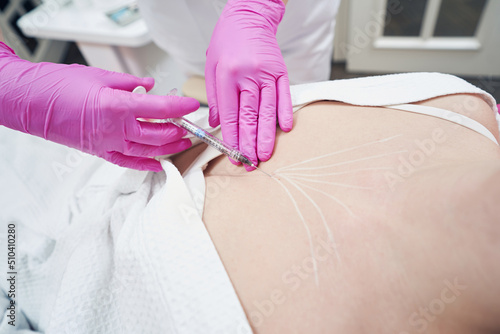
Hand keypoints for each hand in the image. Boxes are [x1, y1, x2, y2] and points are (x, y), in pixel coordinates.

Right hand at [0, 42, 199, 171]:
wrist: (30, 103)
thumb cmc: (59, 86)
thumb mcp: (99, 76)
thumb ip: (130, 82)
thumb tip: (150, 85)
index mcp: (118, 106)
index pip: (161, 108)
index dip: (181, 106)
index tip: (193, 104)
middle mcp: (116, 129)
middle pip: (158, 133)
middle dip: (179, 128)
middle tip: (190, 123)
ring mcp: (109, 144)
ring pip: (148, 150)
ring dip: (169, 147)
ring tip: (183, 141)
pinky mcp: (100, 152)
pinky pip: (128, 162)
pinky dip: (146, 164)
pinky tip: (159, 164)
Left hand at [205, 0, 292, 169]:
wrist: (248, 17)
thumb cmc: (226, 42)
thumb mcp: (211, 67)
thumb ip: (214, 98)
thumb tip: (216, 124)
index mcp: (226, 77)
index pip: (230, 116)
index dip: (232, 139)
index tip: (234, 155)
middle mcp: (247, 76)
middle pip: (249, 117)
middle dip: (249, 144)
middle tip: (250, 163)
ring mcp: (266, 74)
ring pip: (267, 111)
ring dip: (267, 136)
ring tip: (265, 155)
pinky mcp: (280, 71)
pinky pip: (284, 96)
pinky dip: (284, 113)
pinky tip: (284, 129)